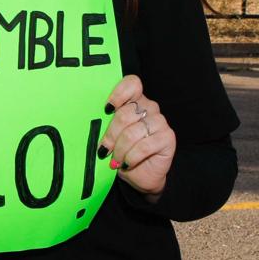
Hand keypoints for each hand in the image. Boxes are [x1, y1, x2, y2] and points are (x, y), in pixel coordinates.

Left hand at [100, 75, 175, 200]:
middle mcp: (149, 108)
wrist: (139, 175)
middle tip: (104, 149)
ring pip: (133, 131)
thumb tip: (91, 121)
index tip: (106, 109)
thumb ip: (105, 123)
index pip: (132, 84)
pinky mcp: (168, 137)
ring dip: (120, 149)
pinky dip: (131, 157)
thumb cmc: (121, 152)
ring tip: (115, 160)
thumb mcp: (110, 136)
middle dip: (111, 134)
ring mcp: (160, 122)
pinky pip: (145, 145)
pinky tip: (127, 163)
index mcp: (134, 101)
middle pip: (126, 113)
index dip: (119, 93)